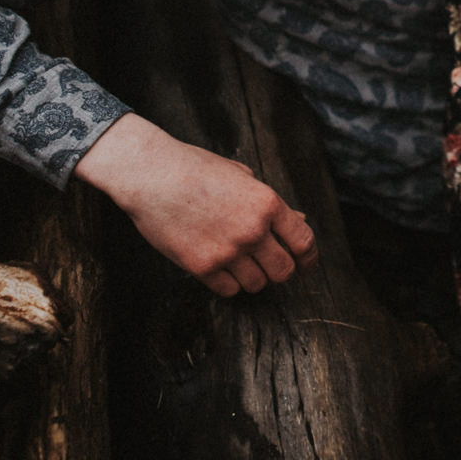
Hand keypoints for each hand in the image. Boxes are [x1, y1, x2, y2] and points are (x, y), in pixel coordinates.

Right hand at [73, 114, 316, 296]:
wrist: (151, 175)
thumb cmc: (196, 169)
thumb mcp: (241, 176)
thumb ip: (270, 203)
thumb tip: (298, 219)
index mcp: (267, 203)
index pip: (304, 242)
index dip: (309, 258)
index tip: (306, 265)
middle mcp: (252, 230)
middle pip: (284, 270)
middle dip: (281, 271)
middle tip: (270, 266)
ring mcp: (228, 250)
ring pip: (257, 284)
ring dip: (253, 277)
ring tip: (240, 263)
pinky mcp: (202, 266)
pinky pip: (229, 289)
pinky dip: (228, 283)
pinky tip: (220, 268)